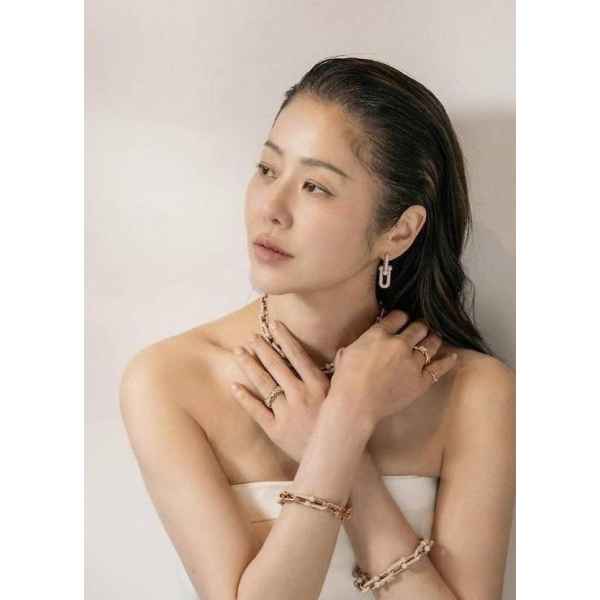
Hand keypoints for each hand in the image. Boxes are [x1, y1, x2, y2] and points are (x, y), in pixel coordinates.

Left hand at [230, 321, 330, 463]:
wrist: (338, 457)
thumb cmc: (343, 425)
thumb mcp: (345, 396)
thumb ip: (341, 373)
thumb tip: (342, 351)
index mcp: (318, 385)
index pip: (297, 355)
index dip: (283, 338)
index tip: (273, 324)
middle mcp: (301, 395)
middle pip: (276, 366)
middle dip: (261, 348)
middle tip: (251, 337)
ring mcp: (287, 413)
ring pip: (264, 384)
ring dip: (250, 366)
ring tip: (239, 352)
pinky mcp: (276, 431)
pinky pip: (256, 411)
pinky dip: (244, 398)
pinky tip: (234, 385)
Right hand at [327, 310, 457, 428]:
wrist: (355, 405)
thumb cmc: (345, 381)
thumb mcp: (346, 352)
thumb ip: (361, 342)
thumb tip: (366, 341)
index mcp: (379, 334)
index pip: (398, 316)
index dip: (401, 318)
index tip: (402, 321)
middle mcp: (399, 344)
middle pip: (418, 327)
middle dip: (419, 327)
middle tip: (420, 329)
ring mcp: (412, 362)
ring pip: (431, 343)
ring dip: (433, 339)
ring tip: (434, 339)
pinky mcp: (421, 381)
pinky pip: (439, 367)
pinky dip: (448, 361)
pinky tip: (452, 357)